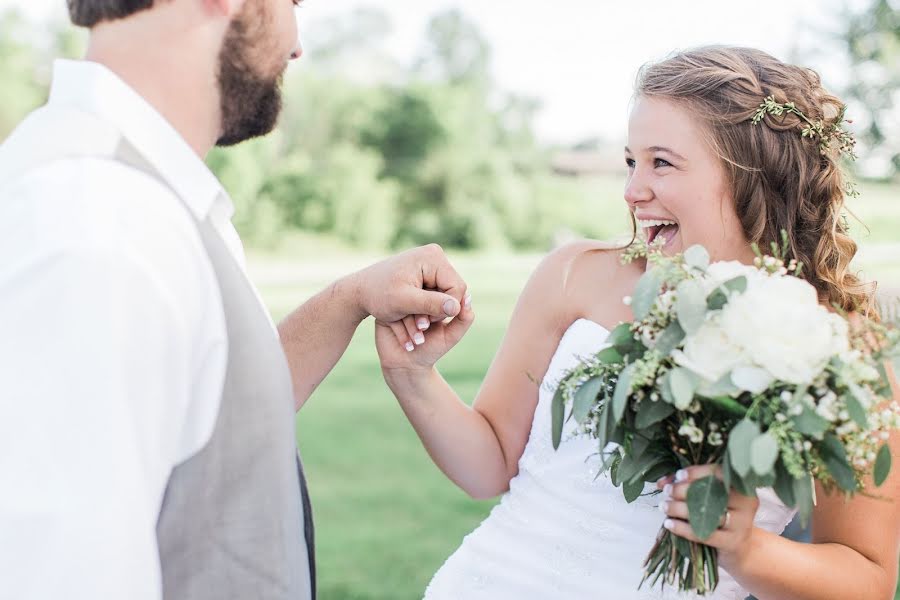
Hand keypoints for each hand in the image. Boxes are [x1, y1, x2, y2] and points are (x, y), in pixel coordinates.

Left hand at [351, 241, 466, 320]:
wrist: (361, 290)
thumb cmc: (378, 295)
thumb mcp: (404, 302)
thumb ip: (431, 304)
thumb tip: (457, 307)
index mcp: (433, 257)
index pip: (457, 287)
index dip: (446, 308)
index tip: (425, 320)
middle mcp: (435, 255)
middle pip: (454, 289)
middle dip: (439, 309)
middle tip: (420, 323)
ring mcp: (431, 262)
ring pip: (446, 293)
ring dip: (433, 309)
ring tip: (416, 320)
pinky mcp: (427, 271)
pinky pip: (438, 292)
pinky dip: (428, 305)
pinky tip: (414, 313)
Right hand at [375, 292, 473, 372]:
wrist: (406, 366)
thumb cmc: (431, 350)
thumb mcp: (451, 335)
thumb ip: (464, 319)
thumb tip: (468, 297)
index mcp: (431, 302)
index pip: (436, 291)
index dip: (437, 304)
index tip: (436, 323)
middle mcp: (413, 301)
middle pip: (418, 296)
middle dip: (423, 314)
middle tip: (425, 329)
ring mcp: (398, 307)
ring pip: (405, 305)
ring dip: (412, 324)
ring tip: (419, 340)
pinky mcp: (385, 316)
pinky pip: (392, 315)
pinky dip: (402, 330)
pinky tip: (408, 344)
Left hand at [656, 464, 759, 568]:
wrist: (740, 549)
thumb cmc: (721, 516)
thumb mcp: (710, 498)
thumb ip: (689, 486)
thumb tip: (663, 482)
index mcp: (742, 486)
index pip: (718, 473)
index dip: (696, 473)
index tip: (678, 475)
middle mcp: (746, 502)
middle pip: (711, 492)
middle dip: (684, 490)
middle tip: (667, 491)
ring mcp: (742, 524)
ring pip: (705, 513)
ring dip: (679, 508)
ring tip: (664, 506)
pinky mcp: (732, 542)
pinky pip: (703, 533)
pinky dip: (682, 528)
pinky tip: (669, 523)